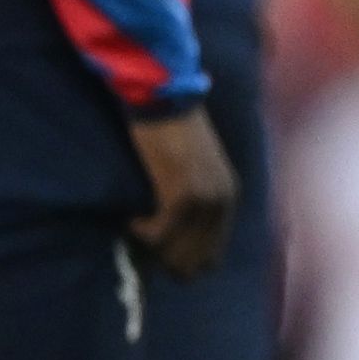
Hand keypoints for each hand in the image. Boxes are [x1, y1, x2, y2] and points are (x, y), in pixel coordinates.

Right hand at [127, 104, 238, 277]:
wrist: (163, 98)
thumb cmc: (171, 124)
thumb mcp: (195, 164)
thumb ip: (193, 192)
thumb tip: (172, 223)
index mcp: (228, 196)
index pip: (213, 253)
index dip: (186, 260)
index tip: (160, 255)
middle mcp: (221, 203)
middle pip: (198, 259)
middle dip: (170, 261)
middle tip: (144, 252)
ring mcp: (203, 200)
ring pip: (178, 249)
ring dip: (154, 249)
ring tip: (135, 233)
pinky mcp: (180, 194)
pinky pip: (161, 231)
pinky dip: (143, 233)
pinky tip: (130, 222)